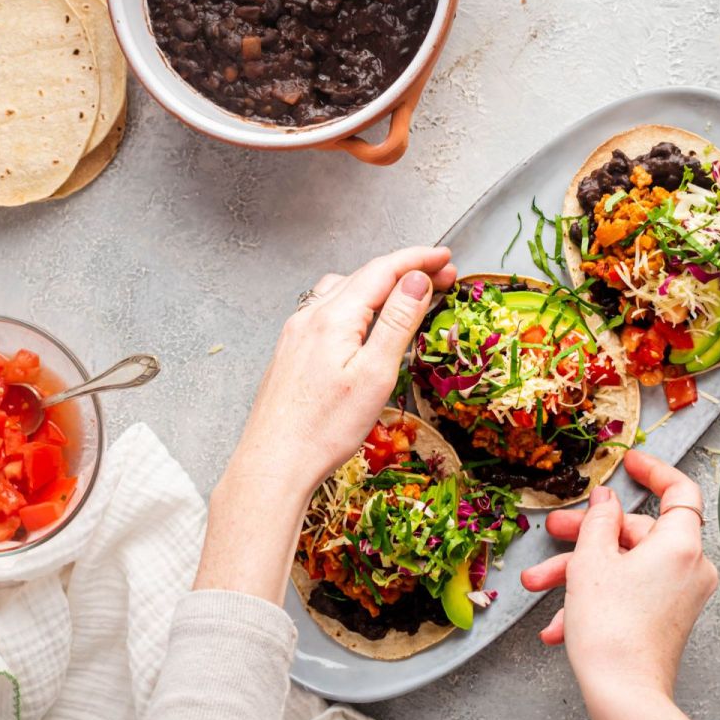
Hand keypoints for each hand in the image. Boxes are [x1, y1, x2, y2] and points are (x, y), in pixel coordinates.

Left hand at [226, 245, 455, 491]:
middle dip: (405, 271)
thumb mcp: (375, 374)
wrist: (274, 462)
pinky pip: (327, 310)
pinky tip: (365, 323)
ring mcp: (296, 333)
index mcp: (333, 318)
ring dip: (379, 284)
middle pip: (364, 276)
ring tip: (407, 296)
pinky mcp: (291, 351)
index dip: (418, 259)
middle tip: (441, 277)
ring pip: (343, 290)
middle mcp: (310, 317)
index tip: (445, 257)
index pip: (383, 270)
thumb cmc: (324, 430)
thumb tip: (416, 281)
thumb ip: (397, 322)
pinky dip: (356, 303)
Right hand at [520, 449, 719, 719]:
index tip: (626, 463)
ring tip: (537, 588)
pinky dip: (596, 602)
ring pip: (626, 567)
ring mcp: (681, 596)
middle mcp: (690, 567)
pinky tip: (558, 626)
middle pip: (637, 533)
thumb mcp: (592, 562)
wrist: (625, 697)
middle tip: (552, 531)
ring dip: (579, 575)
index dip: (652, 471)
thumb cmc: (610, 626)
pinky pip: (631, 596)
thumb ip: (599, 521)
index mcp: (681, 544)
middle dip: (587, 536)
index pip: (679, 491)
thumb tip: (608, 498)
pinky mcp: (668, 621)